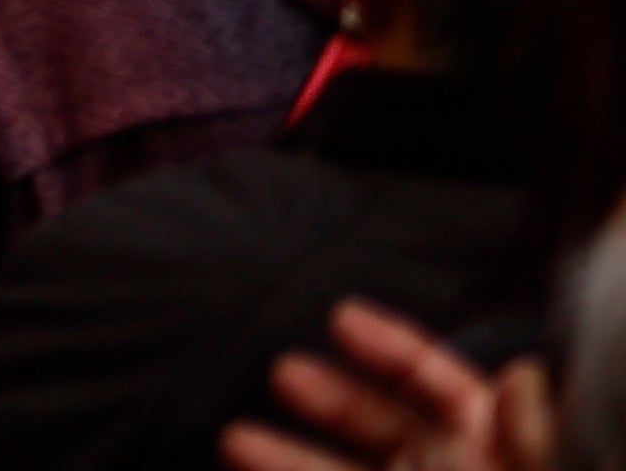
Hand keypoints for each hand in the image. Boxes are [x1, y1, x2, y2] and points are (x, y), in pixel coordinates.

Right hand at [227, 299, 558, 470]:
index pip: (441, 383)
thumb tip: (523, 375)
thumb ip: (538, 436)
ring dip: (287, 455)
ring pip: (340, 468)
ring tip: (235, 442)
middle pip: (379, 421)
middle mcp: (453, 466)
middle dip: (329, 395)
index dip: (392, 348)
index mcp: (498, 447)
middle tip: (282, 373)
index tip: (341, 318)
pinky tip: (249, 468)